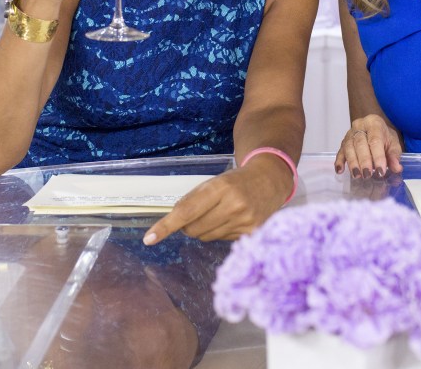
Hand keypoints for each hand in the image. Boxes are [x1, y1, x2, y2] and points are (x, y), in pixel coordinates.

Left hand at [143, 162, 289, 243]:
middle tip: (200, 212)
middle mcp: (234, 205)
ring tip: (220, 213)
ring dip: (205, 229)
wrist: (271, 180)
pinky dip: (220, 232)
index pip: (186, 211)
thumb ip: (194, 200)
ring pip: (206, 237)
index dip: (166, 226)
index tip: (149, 238)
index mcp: (221, 187)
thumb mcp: (215, 181)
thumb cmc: (237, 180)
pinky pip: (222, 241)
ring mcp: (244, 221)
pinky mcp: (252, 233)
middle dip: (188, 224)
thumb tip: (175, 223)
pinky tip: (232, 219)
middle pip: (193, 229)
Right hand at [334, 114, 403, 177]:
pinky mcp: (343, 142)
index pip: (375, 140)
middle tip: (367, 175)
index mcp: (374, 123)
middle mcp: (360, 126)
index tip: (380, 171)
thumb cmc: (384, 137)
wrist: (375, 129)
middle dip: (364, 160)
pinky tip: (340, 170)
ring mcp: (349, 134)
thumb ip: (394, 155)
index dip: (377, 156)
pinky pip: (340, 151)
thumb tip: (396, 168)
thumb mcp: (393, 144)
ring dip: (352, 163)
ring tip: (357, 175)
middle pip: (360, 143)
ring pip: (349, 147)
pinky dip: (339, 161)